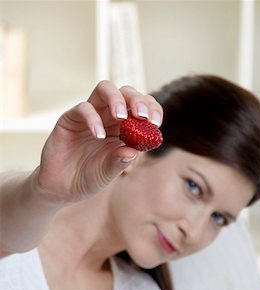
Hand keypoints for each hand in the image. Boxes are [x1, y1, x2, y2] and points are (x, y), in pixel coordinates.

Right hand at [34, 81, 162, 202]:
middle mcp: (108, 117)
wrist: (62, 188)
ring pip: (104, 89)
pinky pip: (83, 108)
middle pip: (125, 92)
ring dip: (116, 99)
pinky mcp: (70, 119)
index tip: (155, 122)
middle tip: (142, 115)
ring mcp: (89, 116)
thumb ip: (120, 162)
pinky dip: (93, 119)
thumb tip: (134, 152)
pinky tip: (98, 135)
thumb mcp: (108, 173)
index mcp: (124, 128)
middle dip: (137, 100)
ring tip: (121, 117)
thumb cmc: (89, 179)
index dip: (151, 110)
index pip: (141, 108)